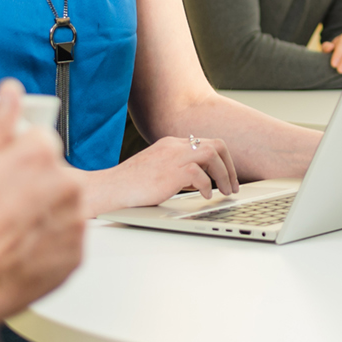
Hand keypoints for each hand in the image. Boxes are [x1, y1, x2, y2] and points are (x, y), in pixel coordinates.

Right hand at [0, 79, 85, 322]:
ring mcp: (75, 221)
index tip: (3, 176)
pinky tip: (19, 250)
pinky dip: (48, 245)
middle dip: (34, 185)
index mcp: (42, 152)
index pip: (41, 142)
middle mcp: (67, 183)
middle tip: (1, 207)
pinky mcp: (76, 255)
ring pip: (62, 208)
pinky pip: (65, 241)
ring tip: (7, 232)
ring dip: (44, 215)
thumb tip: (12, 91)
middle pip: (55, 175)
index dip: (18, 159)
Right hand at [81, 134, 239, 215]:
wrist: (108, 189)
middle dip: (229, 166)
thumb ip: (178, 171)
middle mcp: (174, 146)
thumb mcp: (158, 172)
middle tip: (233, 186)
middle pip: (216, 145)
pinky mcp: (170, 172)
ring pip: (212, 155)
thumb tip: (200, 182)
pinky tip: (206, 197)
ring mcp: (172, 157)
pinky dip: (208, 186)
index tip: (228, 177)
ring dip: (224, 175)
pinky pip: (200, 174)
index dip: (222, 161)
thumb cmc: (130, 186)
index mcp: (171, 144)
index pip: (206, 144)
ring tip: (225, 192)